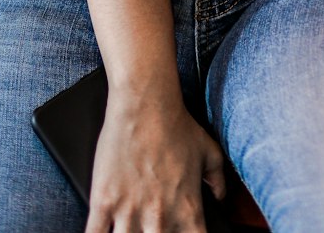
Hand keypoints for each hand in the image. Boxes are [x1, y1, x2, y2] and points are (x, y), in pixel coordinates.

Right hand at [86, 89, 225, 232]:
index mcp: (188, 211)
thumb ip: (219, 181)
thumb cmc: (177, 124)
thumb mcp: (209, 152)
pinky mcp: (103, 203)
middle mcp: (160, 219)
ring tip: (130, 231)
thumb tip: (220, 199)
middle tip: (153, 229)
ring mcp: (129, 213)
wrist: (145, 103)